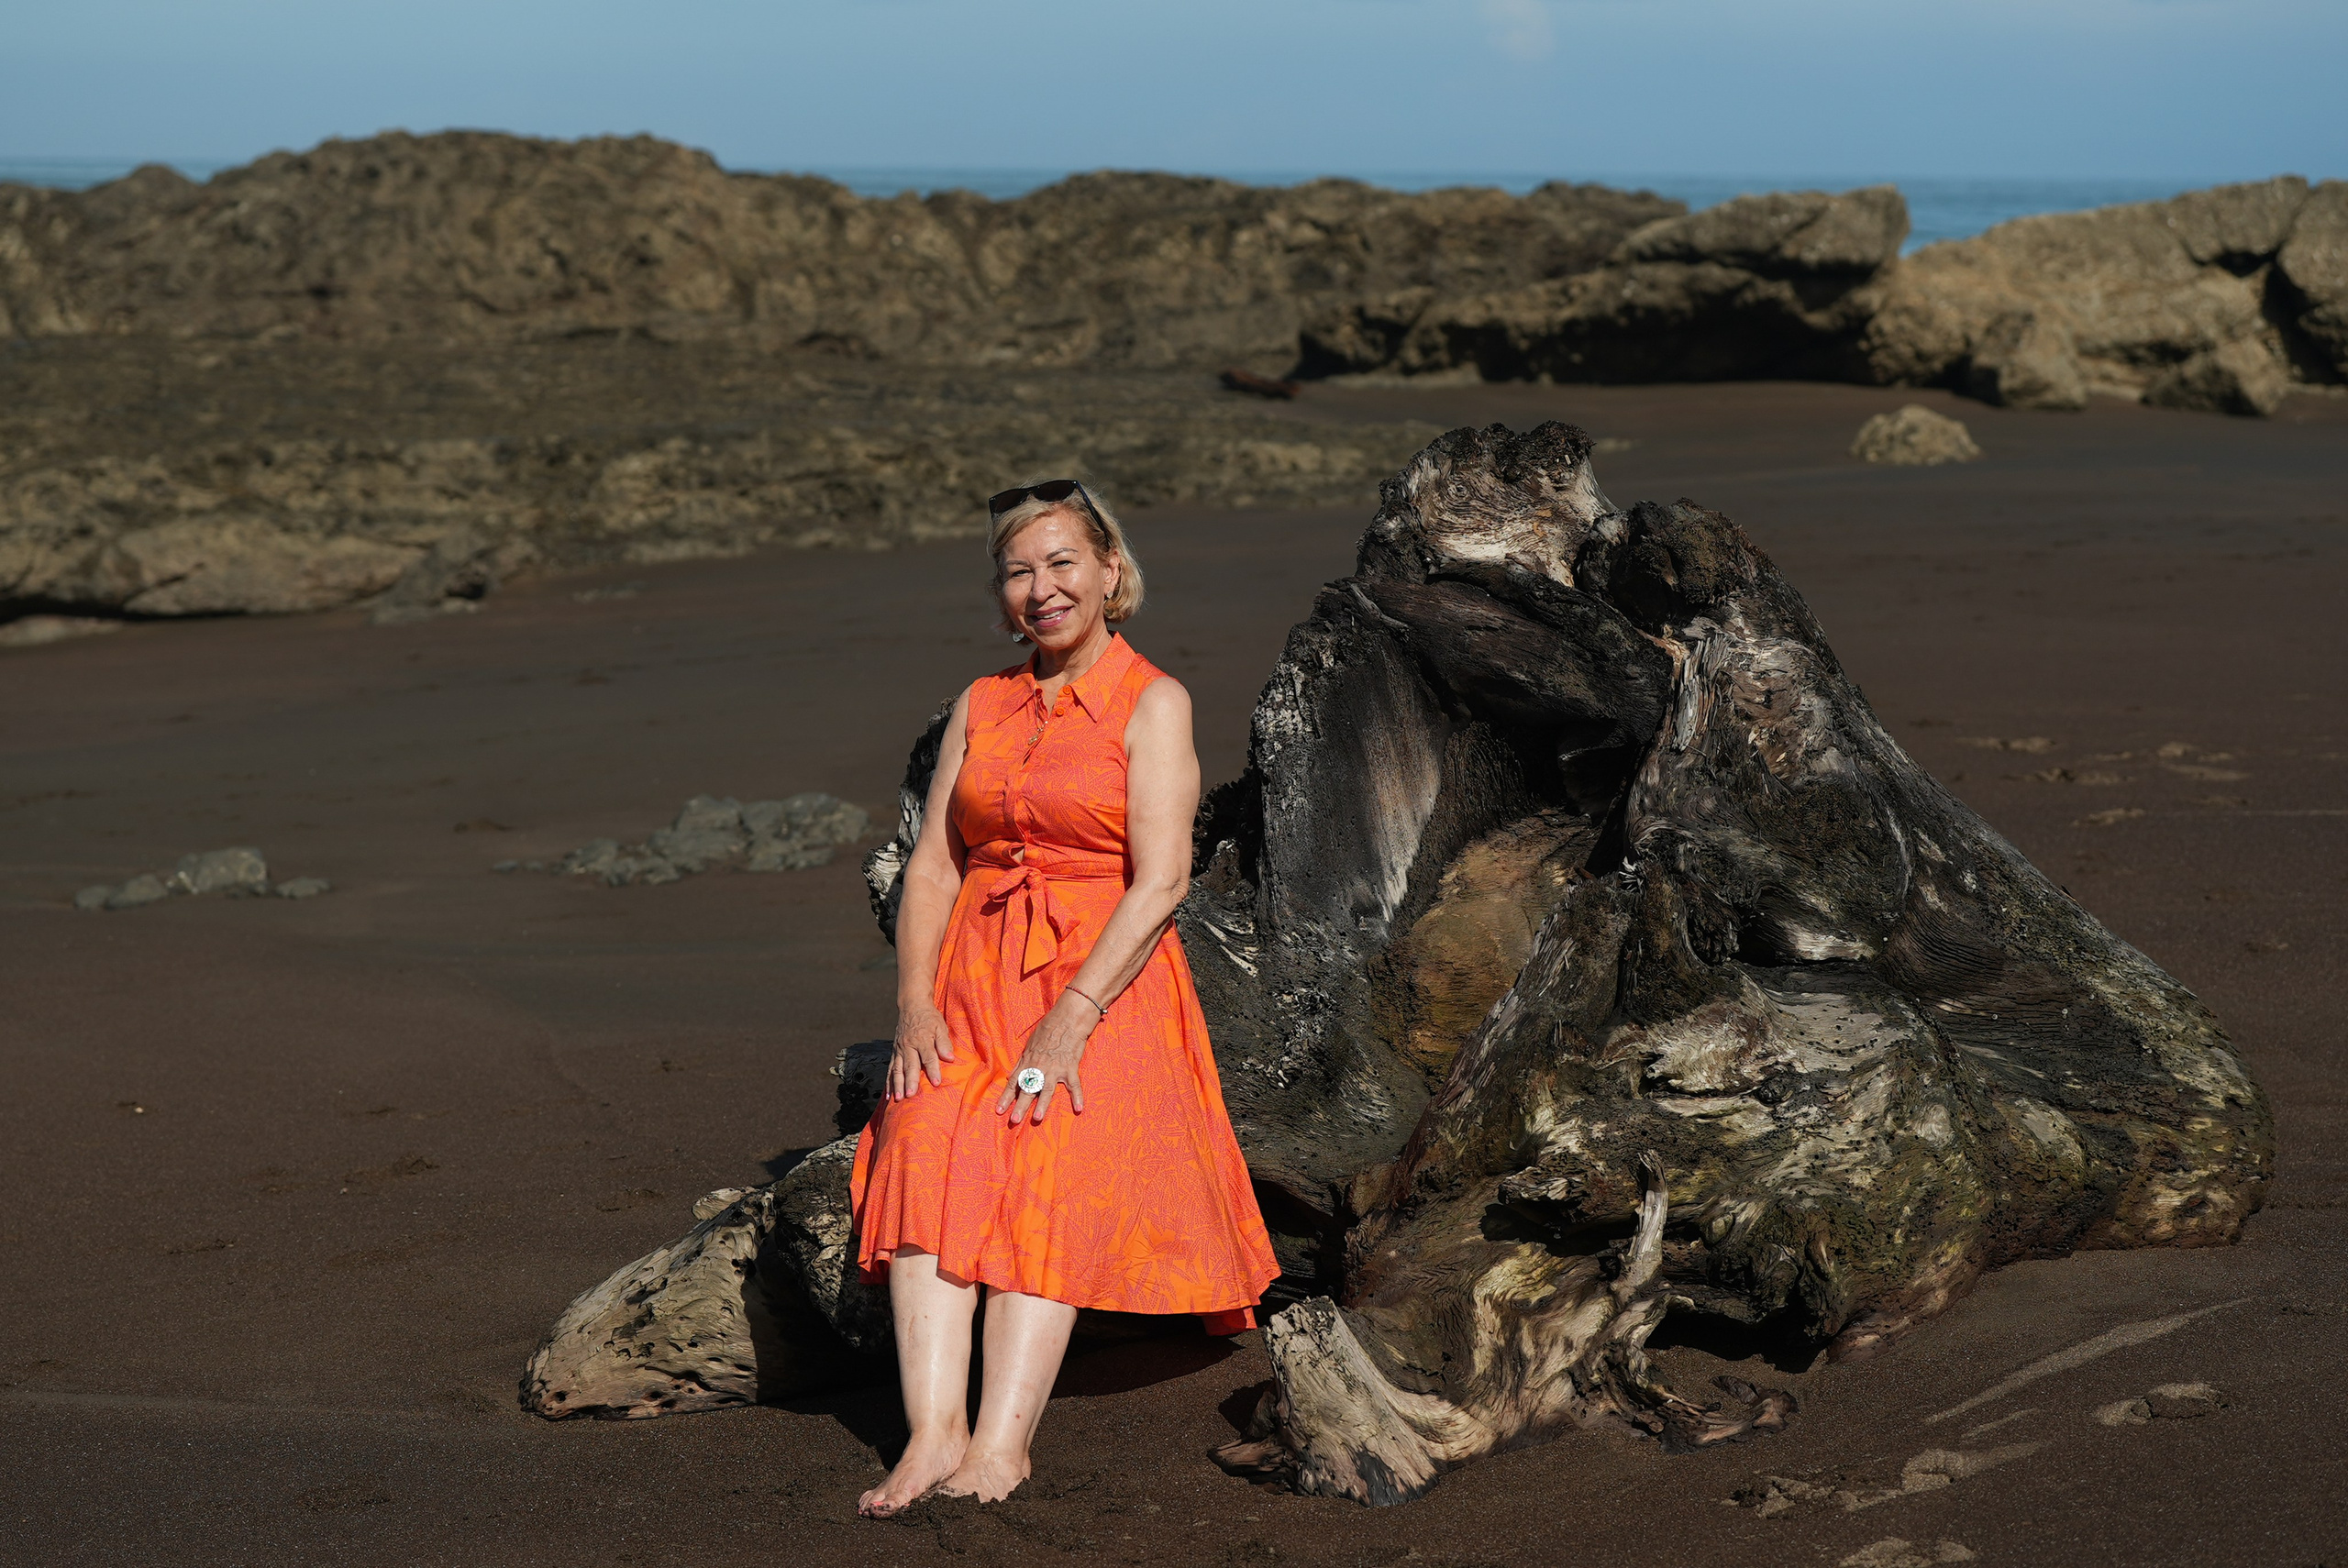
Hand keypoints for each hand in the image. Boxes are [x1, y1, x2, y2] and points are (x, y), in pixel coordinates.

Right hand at [888, 1003, 955, 1099]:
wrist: (912, 1006)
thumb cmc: (929, 1018)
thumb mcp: (940, 1026)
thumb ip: (944, 1043)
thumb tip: (950, 1057)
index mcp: (922, 1039)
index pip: (928, 1057)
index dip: (933, 1070)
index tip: (936, 1083)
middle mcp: (908, 1045)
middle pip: (910, 1065)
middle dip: (910, 1081)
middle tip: (911, 1095)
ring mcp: (899, 1050)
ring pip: (897, 1069)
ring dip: (897, 1084)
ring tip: (898, 1098)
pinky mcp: (894, 1052)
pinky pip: (890, 1068)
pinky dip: (888, 1082)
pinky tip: (889, 1094)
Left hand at [996, 995, 1094, 1124]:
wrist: (1066, 1020)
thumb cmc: (1047, 1029)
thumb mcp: (1029, 1045)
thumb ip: (1022, 1062)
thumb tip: (1013, 1074)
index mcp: (1028, 1062)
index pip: (1014, 1082)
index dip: (1006, 1097)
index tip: (999, 1110)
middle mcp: (1039, 1067)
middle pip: (1028, 1089)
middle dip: (1020, 1105)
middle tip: (1013, 1120)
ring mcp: (1055, 1068)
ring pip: (1047, 1089)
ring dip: (1042, 1105)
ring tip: (1037, 1118)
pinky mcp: (1070, 1067)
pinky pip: (1074, 1085)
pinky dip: (1078, 1097)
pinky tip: (1079, 1109)